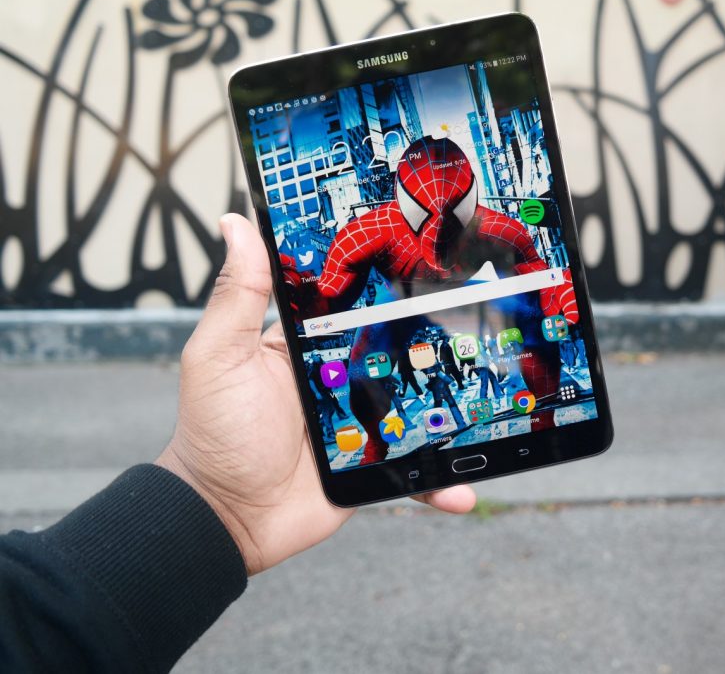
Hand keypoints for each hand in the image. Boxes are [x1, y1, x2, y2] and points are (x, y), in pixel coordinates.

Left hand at [156, 214, 475, 574]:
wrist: (225, 518)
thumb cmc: (214, 433)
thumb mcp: (220, 355)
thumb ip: (237, 295)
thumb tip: (236, 223)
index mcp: (309, 346)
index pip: (353, 303)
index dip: (385, 279)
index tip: (426, 252)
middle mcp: (341, 379)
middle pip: (399, 351)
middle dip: (439, 339)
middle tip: (484, 319)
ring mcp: (363, 422)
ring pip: (420, 408)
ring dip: (453, 409)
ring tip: (493, 399)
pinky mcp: (374, 465)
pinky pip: (417, 472)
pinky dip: (442, 481)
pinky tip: (465, 488)